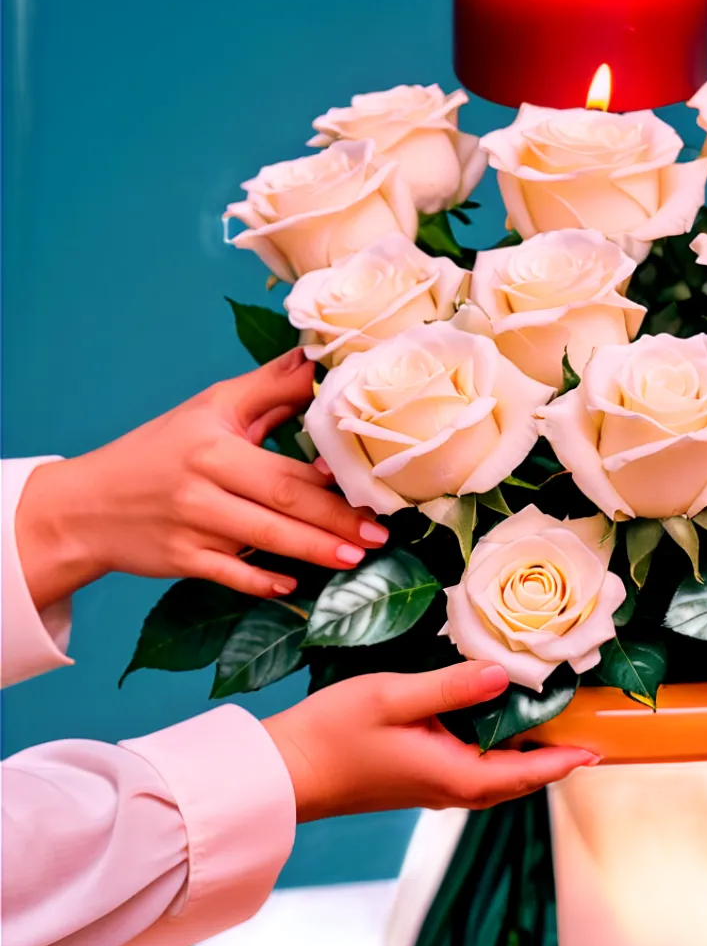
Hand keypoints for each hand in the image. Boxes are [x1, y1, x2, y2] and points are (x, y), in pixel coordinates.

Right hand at [16, 349, 388, 610]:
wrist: (88, 505)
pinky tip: (293, 587)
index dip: (330, 481)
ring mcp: (191, 528)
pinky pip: (228, 576)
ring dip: (311, 552)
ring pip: (261, 543)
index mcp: (215, 445)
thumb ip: (267, 388)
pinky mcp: (181, 561)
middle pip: (280, 505)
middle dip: (334, 522)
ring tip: (356, 559)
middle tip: (380, 536)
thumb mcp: (210, 409)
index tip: (372, 489)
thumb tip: (316, 359)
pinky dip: (260, 584)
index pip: (284, 465)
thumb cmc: (159, 452)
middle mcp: (203, 486)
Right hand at [262, 662, 598, 820]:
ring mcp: (429, 789)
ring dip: (524, 763)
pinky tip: (491, 734)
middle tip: (584, 739)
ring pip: (492, 781)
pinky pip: (470, 775)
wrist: (286, 772)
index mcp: (452, 773)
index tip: (597, 751)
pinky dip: (494, 759)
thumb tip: (504, 674)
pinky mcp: (414, 782)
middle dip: (551, 764)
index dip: (562, 762)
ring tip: (550, 735)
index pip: (523, 773)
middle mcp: (447, 789)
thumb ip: (451, 687)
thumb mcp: (393, 697)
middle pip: (514, 782)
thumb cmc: (334, 733)